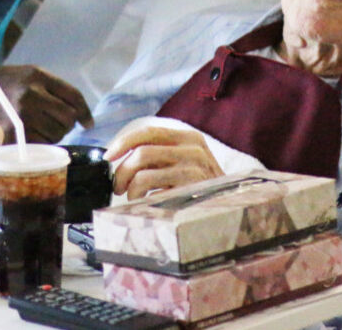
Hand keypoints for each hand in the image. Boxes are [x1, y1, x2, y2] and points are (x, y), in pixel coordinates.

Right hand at [0, 65, 92, 142]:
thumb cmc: (1, 84)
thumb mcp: (28, 74)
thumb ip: (54, 90)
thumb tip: (83, 118)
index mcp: (37, 76)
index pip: (74, 97)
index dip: (84, 112)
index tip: (87, 123)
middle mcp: (30, 94)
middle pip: (67, 118)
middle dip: (66, 124)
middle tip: (55, 124)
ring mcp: (20, 115)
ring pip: (56, 134)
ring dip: (54, 135)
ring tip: (39, 128)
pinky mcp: (12, 133)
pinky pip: (40, 144)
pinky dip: (41, 144)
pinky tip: (31, 136)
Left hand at [104, 125, 222, 199]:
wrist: (233, 209)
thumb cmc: (201, 187)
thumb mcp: (185, 162)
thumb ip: (159, 155)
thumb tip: (119, 157)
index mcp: (188, 138)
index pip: (148, 131)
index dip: (123, 142)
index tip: (108, 156)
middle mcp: (193, 149)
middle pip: (142, 151)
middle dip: (121, 169)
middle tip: (117, 185)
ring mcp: (193, 169)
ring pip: (143, 170)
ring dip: (129, 186)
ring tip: (131, 196)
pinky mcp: (190, 190)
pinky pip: (151, 190)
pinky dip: (140, 197)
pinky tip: (146, 203)